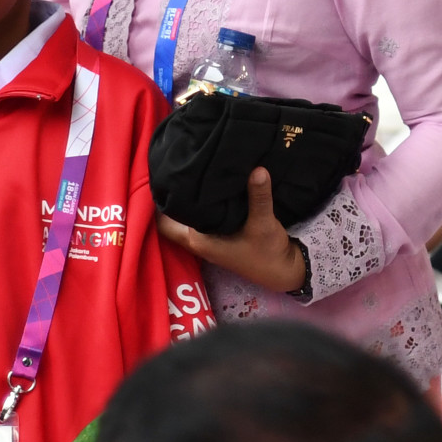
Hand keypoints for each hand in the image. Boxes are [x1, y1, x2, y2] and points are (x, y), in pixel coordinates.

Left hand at [157, 167, 305, 293]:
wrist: (283, 271)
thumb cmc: (267, 252)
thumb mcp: (264, 223)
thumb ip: (259, 196)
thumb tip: (257, 169)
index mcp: (199, 241)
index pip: (164, 224)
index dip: (159, 203)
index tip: (161, 178)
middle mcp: (198, 242)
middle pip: (172, 219)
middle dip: (171, 199)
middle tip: (174, 171)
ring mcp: (208, 241)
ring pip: (186, 219)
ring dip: (185, 202)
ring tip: (187, 174)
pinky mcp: (219, 237)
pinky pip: (200, 219)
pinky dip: (199, 206)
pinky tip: (206, 188)